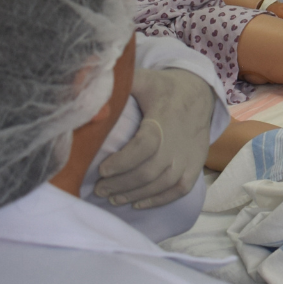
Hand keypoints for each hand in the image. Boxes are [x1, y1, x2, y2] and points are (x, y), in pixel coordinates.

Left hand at [95, 66, 214, 208]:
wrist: (199, 95)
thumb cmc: (162, 89)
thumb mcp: (142, 79)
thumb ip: (118, 82)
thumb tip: (83, 80)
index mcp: (164, 119)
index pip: (144, 146)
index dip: (123, 161)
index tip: (101, 170)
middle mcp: (179, 141)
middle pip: (150, 171)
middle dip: (121, 184)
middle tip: (99, 189)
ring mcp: (190, 156)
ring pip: (162, 183)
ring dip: (135, 194)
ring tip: (112, 198)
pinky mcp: (196, 165)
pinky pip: (180, 190)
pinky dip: (159, 200)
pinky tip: (138, 204)